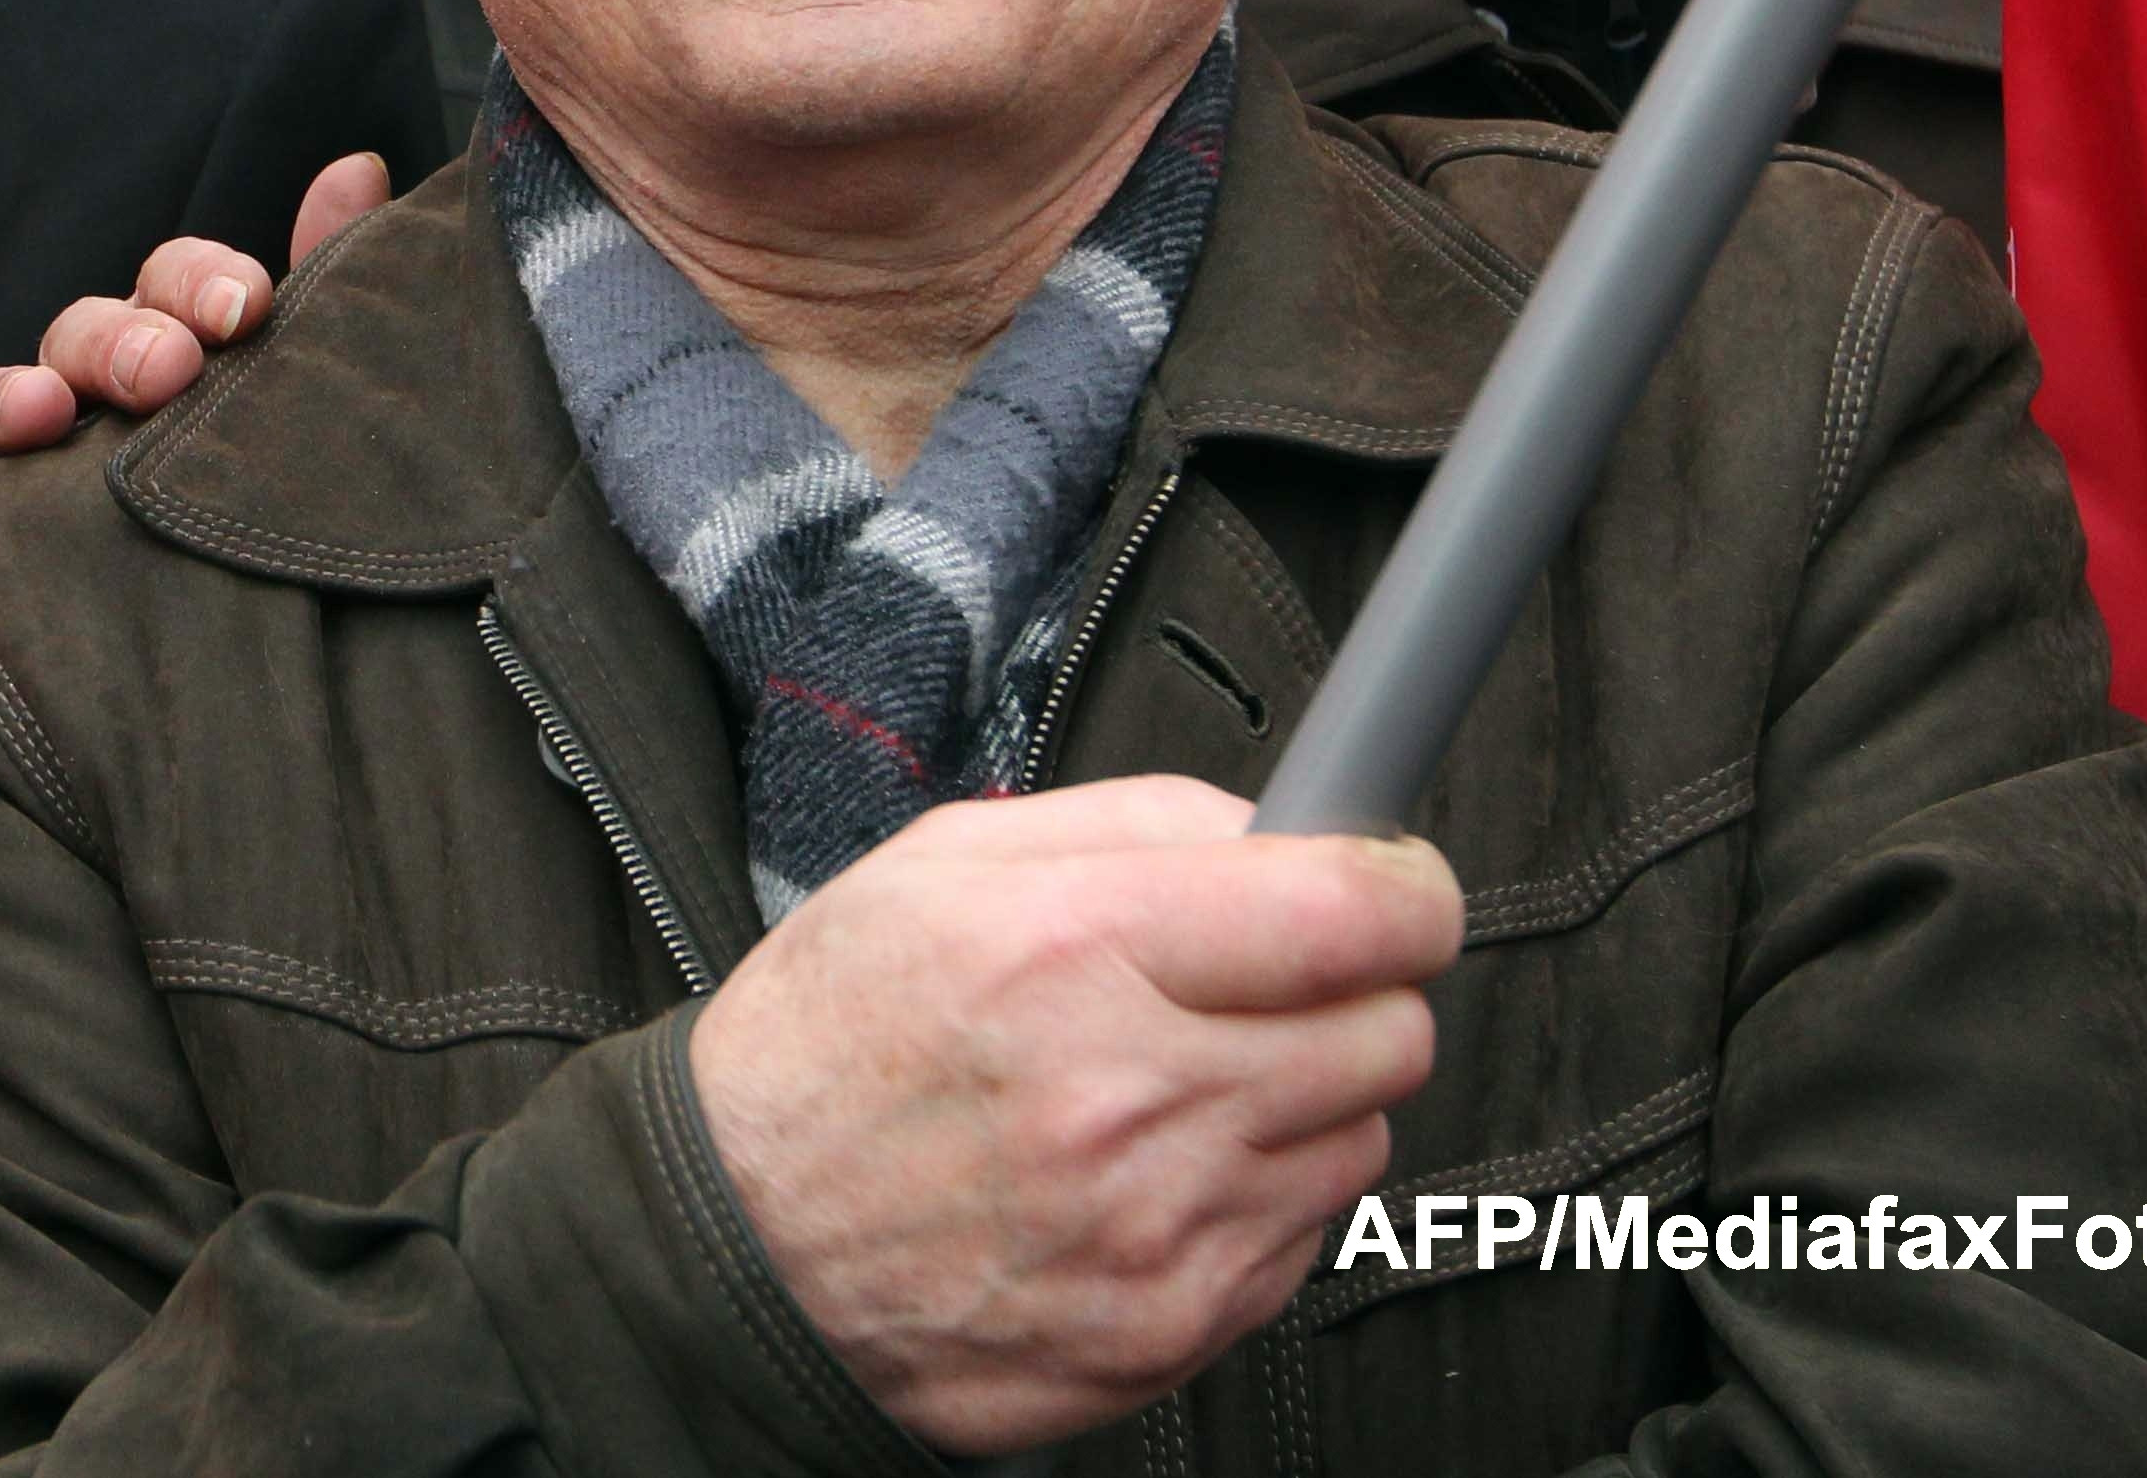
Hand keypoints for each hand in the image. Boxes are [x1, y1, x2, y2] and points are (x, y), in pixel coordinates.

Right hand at [0, 151, 391, 483]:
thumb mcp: (309, 376)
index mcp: (180, 338)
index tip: (244, 309)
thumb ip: (330, 277)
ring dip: (17, 392)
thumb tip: (358, 167)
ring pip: (10, 395)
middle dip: (121, 341)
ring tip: (43, 411)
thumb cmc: (274, 474)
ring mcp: (41, 445)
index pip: (176, 278)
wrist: (244, 633)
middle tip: (166, 371)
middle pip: (89, 329)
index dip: (201, 279)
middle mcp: (103, 381)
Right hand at [689, 778, 1462, 1455]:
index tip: (1395, 889)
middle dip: (1346, 993)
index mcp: (1068, 950)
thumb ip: (1133, 820)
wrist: (742, 1244)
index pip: (1353, 910)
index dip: (1404, 888)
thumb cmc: (827, 1047)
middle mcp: (1127, 1094)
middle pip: (1389, 1030)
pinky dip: (1252, 1198)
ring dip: (1298, 1102)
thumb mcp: (938, 866)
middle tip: (1259, 989)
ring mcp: (1160, 1226)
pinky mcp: (1172, 1325)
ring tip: (1176, 1088)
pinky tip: (1150, 1173)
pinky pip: (1305, 1239)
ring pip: (1359, 1137)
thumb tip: (1279, 825)